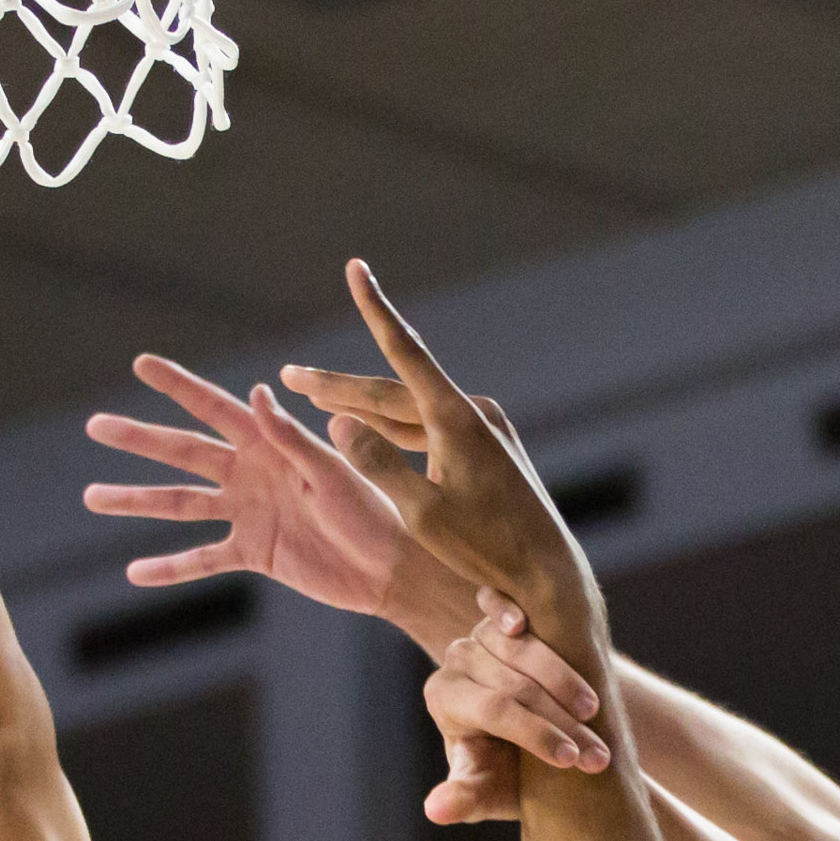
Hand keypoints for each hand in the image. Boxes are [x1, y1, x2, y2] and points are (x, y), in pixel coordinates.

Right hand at [83, 359, 458, 635]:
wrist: (394, 564)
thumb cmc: (376, 507)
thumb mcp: (334, 470)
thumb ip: (295, 438)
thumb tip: (262, 392)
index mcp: (271, 443)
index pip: (215, 406)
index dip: (178, 385)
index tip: (140, 363)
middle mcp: (252, 472)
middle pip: (182, 451)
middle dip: (139, 439)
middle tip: (94, 425)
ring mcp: (249, 512)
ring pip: (180, 503)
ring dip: (137, 501)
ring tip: (92, 496)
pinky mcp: (254, 552)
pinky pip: (204, 559)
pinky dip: (171, 567)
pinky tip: (135, 573)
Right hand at [293, 266, 590, 646]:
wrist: (548, 571)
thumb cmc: (487, 550)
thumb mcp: (423, 514)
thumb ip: (379, 465)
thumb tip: (336, 423)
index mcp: (455, 419)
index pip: (404, 351)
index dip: (374, 308)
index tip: (357, 268)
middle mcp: (471, 413)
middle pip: (393, 389)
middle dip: (339, 387)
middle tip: (291, 376)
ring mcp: (483, 429)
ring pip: (408, 410)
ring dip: (363, 407)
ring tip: (316, 397)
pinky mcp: (488, 448)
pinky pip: (427, 428)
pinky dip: (392, 428)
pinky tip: (367, 428)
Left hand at [423, 604, 608, 826]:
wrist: (540, 741)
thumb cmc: (510, 773)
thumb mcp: (489, 792)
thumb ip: (464, 799)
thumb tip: (435, 810)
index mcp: (443, 696)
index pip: (493, 710)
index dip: (536, 734)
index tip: (573, 760)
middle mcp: (458, 658)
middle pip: (514, 683)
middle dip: (561, 721)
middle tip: (599, 755)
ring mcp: (483, 631)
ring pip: (526, 647)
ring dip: (569, 682)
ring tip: (598, 715)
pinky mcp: (508, 614)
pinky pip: (515, 606)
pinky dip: (526, 613)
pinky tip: (556, 628)